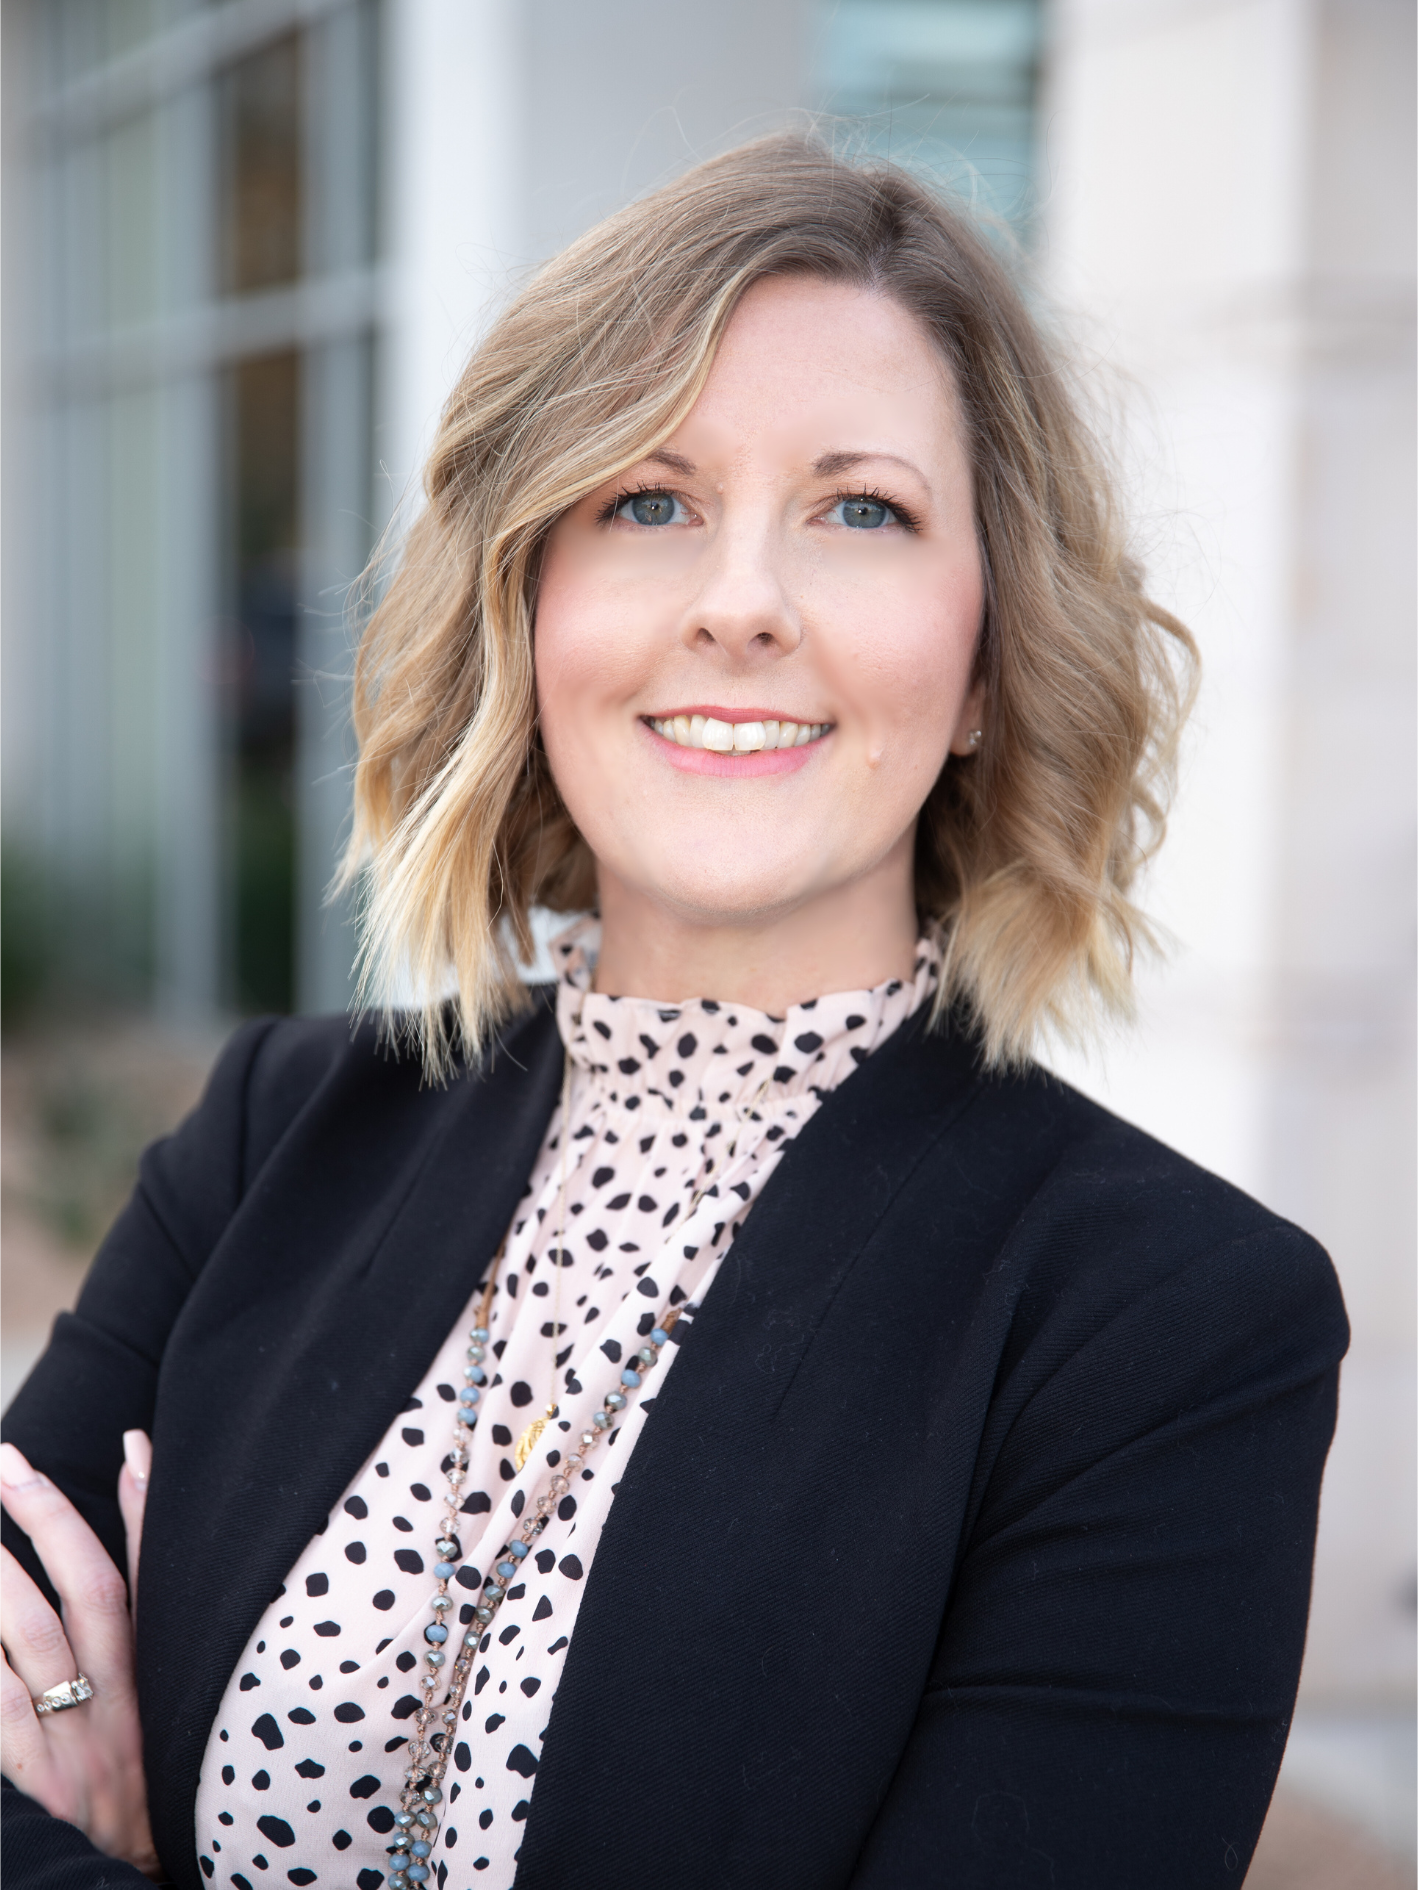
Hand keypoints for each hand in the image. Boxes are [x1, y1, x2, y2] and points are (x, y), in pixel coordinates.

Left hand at [0, 1433, 159, 1878]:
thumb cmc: (133, 1806)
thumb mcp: (156, 1722)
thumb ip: (136, 1643)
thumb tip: (130, 1565)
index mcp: (148, 1690)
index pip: (147, 1582)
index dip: (143, 1510)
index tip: (130, 1442)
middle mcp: (111, 1712)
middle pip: (79, 1594)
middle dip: (44, 1517)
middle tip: (5, 1459)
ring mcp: (63, 1752)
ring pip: (23, 1642)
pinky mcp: (22, 1790)